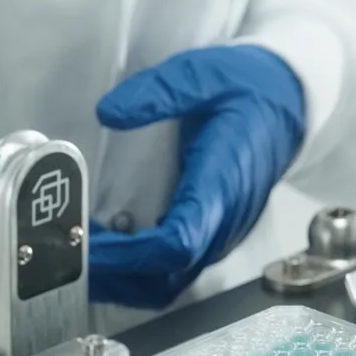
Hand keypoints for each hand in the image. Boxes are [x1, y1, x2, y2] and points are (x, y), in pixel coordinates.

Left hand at [90, 45, 304, 307]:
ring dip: (123, 281)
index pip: (178, 242)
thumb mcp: (202, 72)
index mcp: (221, 183)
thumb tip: (109, 112)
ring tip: (78, 258)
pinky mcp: (213, 237)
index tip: (87, 247)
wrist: (289, 103)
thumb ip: (158, 92)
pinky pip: (175, 272)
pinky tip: (107, 252)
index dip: (129, 254)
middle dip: (115, 276)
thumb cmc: (247, 88)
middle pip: (168, 276)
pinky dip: (137, 271)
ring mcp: (220, 235)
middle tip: (66, 258)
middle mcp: (224, 221)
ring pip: (170, 282)